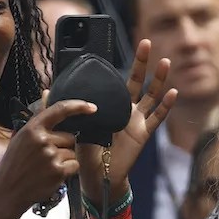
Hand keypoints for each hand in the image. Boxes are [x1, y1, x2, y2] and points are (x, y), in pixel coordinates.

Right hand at [0, 99, 94, 216]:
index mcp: (32, 128)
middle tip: (45, 159)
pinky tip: (51, 176)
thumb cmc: (13, 165)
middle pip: (70, 137)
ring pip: (72, 153)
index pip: (60, 110)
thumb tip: (47, 93)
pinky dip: (67, 172)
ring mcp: (50, 156)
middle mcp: (42, 140)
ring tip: (45, 169)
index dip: (78, 106)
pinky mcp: (58, 171)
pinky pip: (74, 165)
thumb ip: (38, 118)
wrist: (7, 192)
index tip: (92, 107)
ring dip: (64, 161)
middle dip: (63, 147)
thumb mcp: (21, 138)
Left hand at [78, 39, 177, 201]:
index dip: (119, 65)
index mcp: (109, 105)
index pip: (117, 80)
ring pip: (151, 95)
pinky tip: (173, 93)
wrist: (97, 175)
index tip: (121, 48)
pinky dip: (166, 106)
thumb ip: (63, 109)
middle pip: (136, 81)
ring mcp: (135, 120)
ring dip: (159, 79)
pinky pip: (157, 118)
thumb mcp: (72, 126)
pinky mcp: (142, 134)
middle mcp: (125, 109)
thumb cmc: (84, 151)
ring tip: (165, 62)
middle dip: (141, 62)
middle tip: (146, 43)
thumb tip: (45, 91)